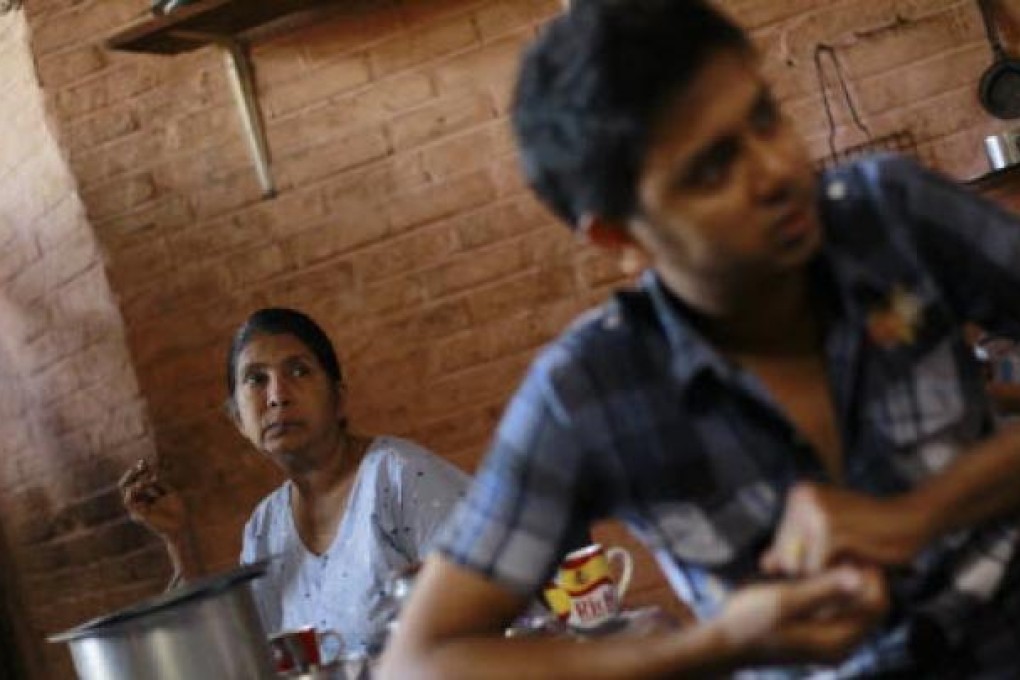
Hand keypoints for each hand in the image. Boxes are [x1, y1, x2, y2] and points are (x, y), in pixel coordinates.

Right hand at [118, 459, 187, 541]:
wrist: (180, 524)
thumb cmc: (177, 509)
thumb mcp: (168, 491)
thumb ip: (159, 483)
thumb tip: (151, 473)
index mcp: (146, 497)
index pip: (136, 481)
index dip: (138, 471)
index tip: (143, 461)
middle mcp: (139, 502)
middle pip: (127, 484)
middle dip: (132, 473)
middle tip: (140, 464)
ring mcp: (137, 508)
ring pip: (125, 490)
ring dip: (134, 479)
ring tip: (145, 473)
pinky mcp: (138, 514)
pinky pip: (129, 501)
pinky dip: (133, 491)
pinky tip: (141, 484)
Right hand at [718, 566, 887, 665]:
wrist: (722, 643)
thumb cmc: (749, 622)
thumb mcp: (786, 600)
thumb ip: (823, 588)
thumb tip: (859, 577)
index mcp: (837, 641)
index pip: (876, 604)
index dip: (869, 574)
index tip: (849, 549)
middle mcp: (838, 645)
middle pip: (867, 604)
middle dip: (855, 576)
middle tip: (833, 550)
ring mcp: (826, 642)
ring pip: (850, 605)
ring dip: (839, 581)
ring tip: (817, 559)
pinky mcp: (814, 635)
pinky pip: (834, 609)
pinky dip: (826, 590)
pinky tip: (805, 574)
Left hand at [760, 483, 929, 576]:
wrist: (912, 519)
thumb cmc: (870, 529)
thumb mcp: (828, 535)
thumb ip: (794, 548)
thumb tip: (764, 565)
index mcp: (798, 495)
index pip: (780, 547)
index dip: (804, 563)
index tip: (832, 556)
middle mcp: (802, 499)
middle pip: (787, 558)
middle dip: (813, 570)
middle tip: (844, 561)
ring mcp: (816, 513)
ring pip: (801, 567)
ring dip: (827, 574)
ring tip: (850, 560)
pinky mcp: (831, 531)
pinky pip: (818, 570)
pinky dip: (837, 576)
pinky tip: (857, 563)